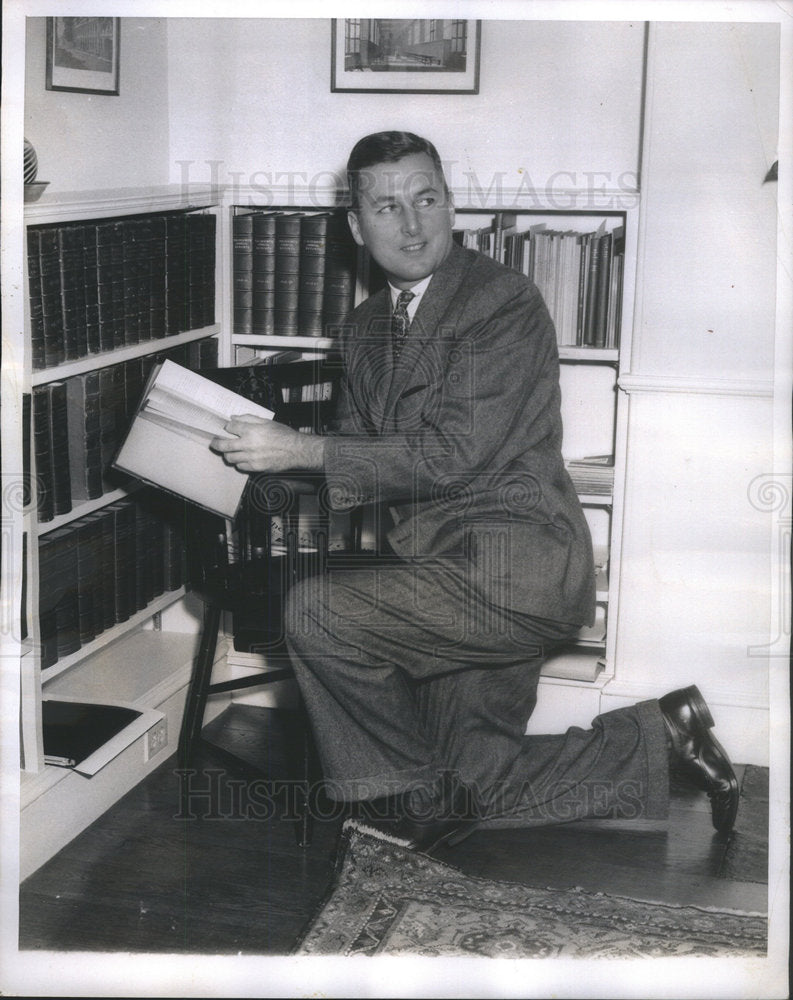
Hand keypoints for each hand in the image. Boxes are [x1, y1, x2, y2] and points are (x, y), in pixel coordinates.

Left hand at [210, 415, 324, 472]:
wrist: (296, 450)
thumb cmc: (283, 435)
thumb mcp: (267, 421)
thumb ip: (248, 418)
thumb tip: (234, 418)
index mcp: (251, 430)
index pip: (229, 428)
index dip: (226, 427)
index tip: (226, 428)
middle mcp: (248, 444)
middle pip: (223, 445)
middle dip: (216, 443)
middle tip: (214, 442)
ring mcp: (251, 457)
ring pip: (230, 458)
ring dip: (227, 454)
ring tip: (230, 451)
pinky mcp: (256, 467)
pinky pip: (240, 466)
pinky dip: (239, 462)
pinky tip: (242, 458)